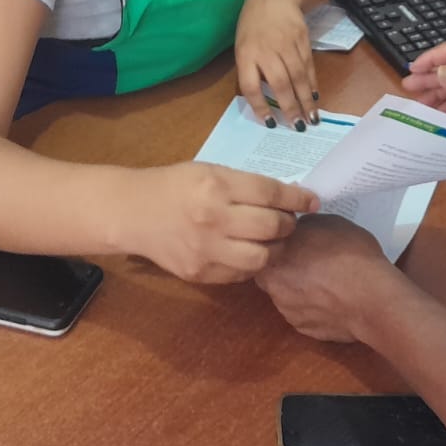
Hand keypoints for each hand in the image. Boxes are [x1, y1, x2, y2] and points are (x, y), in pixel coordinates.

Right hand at [130, 162, 318, 284]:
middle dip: (289, 224)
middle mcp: (213, 218)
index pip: (270, 193)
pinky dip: (251, 263)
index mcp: (216, 186)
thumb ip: (246, 184)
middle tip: (289, 222)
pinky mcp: (200, 273)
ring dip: (275, 248)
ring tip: (273, 240)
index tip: (312, 201)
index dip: (297, 199)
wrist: (134, 213)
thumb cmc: (175, 186)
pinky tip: (249, 251)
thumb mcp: (210, 172)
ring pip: (261, 257)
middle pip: (271, 227)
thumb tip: (288, 196)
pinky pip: (240, 273)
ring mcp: (206, 250)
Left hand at [233, 0, 317, 130]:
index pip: (250, 85)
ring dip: (305, 99)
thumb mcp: (243, 46)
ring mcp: (286, 43)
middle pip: (280, 82)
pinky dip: (312, 83)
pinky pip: (308, 66)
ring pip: (297, 76)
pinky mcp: (302, 39)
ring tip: (311, 118)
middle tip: (298, 126)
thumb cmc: (253, 26)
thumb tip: (264, 101)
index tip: (270, 122)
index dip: (260, 106)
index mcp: (245, 53)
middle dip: (290, 107)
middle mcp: (266, 49)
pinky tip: (314, 97)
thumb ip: (251, 70)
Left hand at [255, 214, 398, 341]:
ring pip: (284, 295)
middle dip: (283, 267)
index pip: (263, 247)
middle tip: (307, 260)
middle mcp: (272, 285)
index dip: (278, 243)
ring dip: (297, 288)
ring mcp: (286, 310)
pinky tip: (331, 299)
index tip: (293, 241)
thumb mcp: (328, 222)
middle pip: (269, 273)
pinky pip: (301, 313)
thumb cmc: (351, 255)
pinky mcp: (302, 328)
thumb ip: (304, 226)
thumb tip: (298, 230)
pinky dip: (311, 307)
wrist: (373, 298)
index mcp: (274, 255)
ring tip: (324, 282)